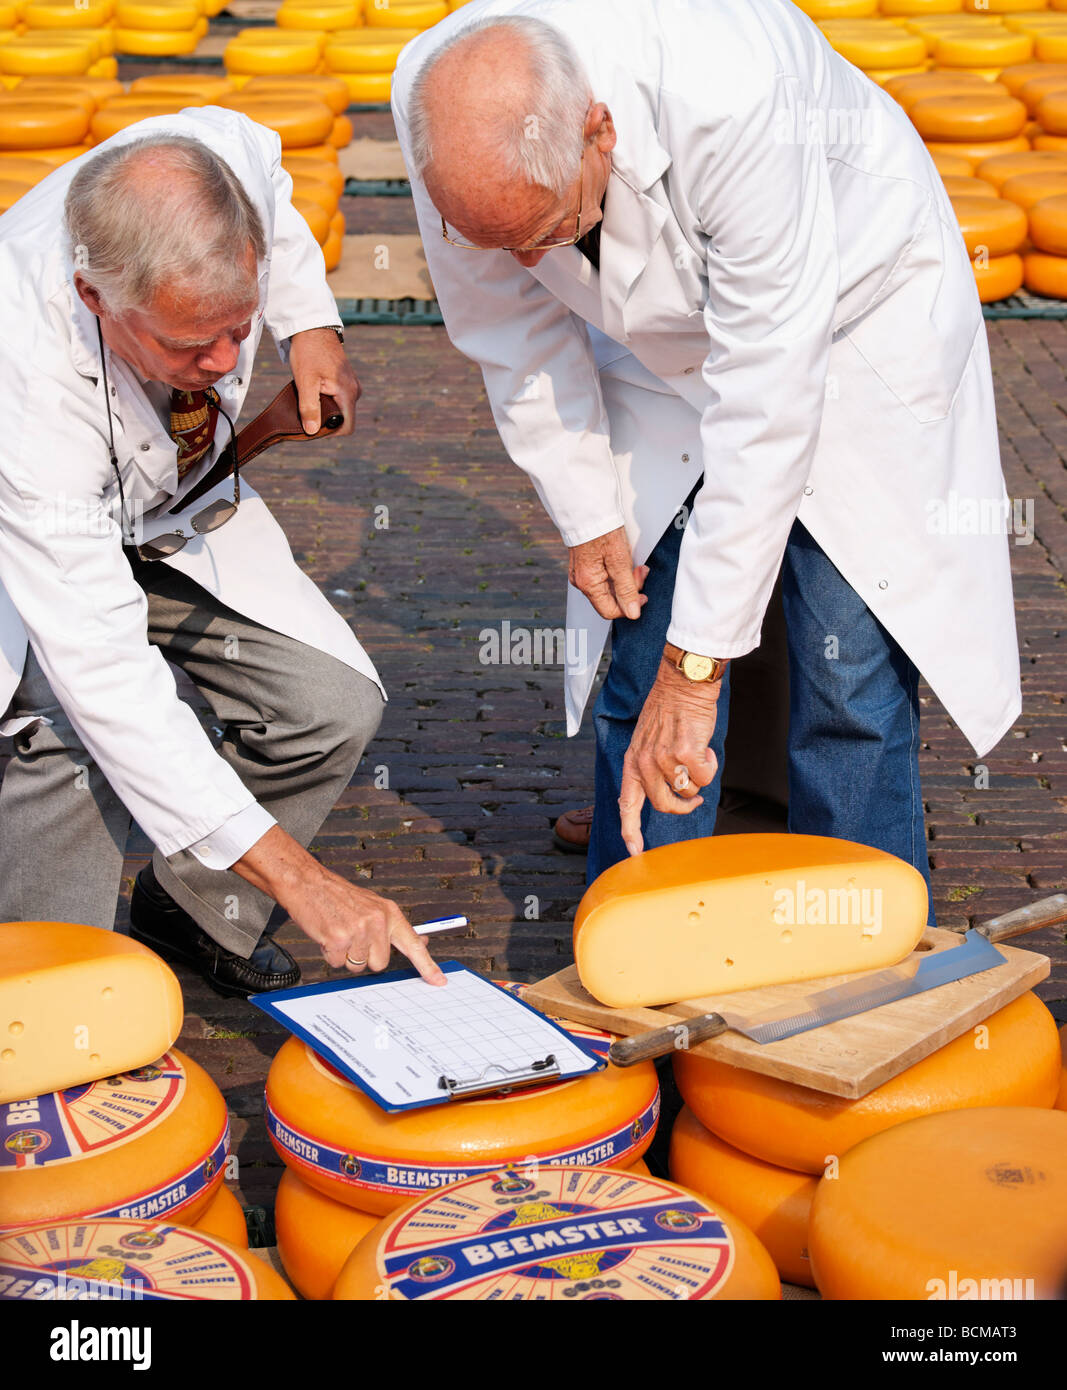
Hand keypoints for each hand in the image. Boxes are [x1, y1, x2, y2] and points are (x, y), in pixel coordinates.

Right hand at [233, 825, 445, 984]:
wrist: (308, 883)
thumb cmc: (338, 897)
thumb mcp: (372, 906)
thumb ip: (392, 927)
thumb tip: (420, 943)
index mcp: (389, 913)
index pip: (413, 943)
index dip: (427, 965)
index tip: (439, 982)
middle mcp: (378, 921)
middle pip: (380, 964)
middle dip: (365, 958)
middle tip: (352, 938)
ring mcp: (358, 930)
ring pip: (358, 966)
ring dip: (346, 956)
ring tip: (338, 932)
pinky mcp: (338, 938)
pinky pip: (337, 963)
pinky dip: (330, 954)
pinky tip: (327, 934)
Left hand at [288, 327, 359, 435]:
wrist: (312, 328)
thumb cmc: (308, 351)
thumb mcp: (305, 381)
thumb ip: (309, 407)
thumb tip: (312, 431)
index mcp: (348, 392)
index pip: (347, 427)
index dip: (329, 433)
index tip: (312, 427)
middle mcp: (354, 391)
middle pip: (342, 419)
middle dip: (324, 421)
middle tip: (304, 413)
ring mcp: (352, 385)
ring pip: (339, 409)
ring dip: (323, 410)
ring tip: (307, 398)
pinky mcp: (346, 381)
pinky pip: (338, 399)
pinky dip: (325, 401)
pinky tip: (312, 392)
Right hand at [568, 526, 648, 620]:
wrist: (589, 509)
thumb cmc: (602, 530)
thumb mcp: (619, 561)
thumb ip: (626, 589)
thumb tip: (633, 613)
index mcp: (588, 584)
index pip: (610, 611)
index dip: (629, 606)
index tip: (643, 595)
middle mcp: (582, 582)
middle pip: (610, 599)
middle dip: (629, 589)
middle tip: (640, 571)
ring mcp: (582, 574)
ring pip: (609, 588)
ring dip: (625, 579)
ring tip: (635, 564)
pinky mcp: (586, 565)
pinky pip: (604, 577)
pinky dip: (617, 572)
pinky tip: (624, 561)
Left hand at [618, 656, 723, 856]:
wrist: (682, 683)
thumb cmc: (670, 710)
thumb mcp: (647, 740)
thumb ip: (651, 766)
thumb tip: (670, 793)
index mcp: (632, 761)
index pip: (627, 804)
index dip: (631, 831)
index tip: (635, 852)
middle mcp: (643, 763)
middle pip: (664, 806)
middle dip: (683, 807)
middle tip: (695, 800)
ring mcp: (663, 759)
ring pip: (689, 791)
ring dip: (699, 778)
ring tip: (698, 756)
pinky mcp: (685, 754)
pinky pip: (705, 778)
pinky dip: (711, 765)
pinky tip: (706, 748)